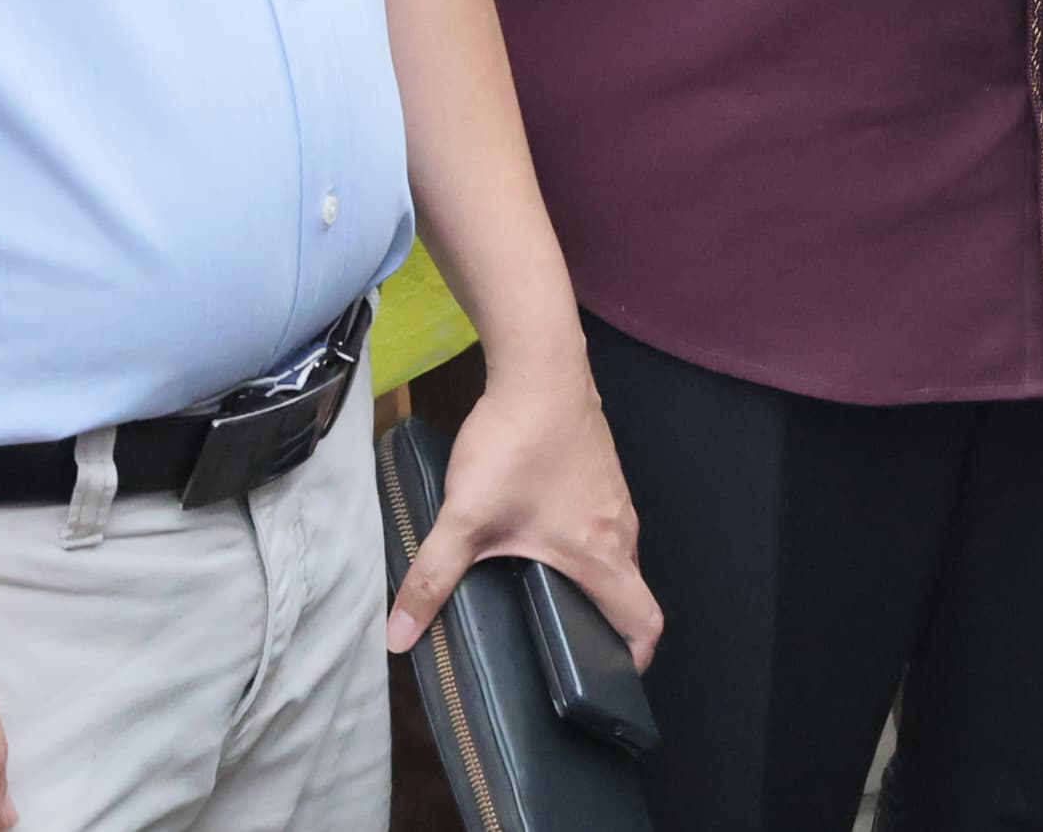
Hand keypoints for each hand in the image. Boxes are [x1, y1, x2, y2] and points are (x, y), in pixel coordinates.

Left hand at [390, 358, 660, 668]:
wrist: (540, 365)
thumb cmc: (516, 445)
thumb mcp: (465, 517)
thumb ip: (431, 579)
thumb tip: (397, 636)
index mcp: (602, 554)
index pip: (645, 622)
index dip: (634, 659)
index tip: (607, 677)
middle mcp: (621, 528)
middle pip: (631, 591)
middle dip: (604, 624)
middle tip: (560, 644)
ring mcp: (616, 496)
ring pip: (617, 554)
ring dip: (592, 579)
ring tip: (544, 595)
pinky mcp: (603, 470)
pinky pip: (604, 522)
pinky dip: (584, 543)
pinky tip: (540, 536)